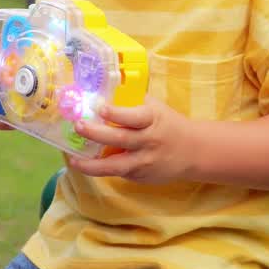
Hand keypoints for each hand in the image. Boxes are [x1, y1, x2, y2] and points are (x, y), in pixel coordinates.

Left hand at [64, 96, 193, 183]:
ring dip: (92, 164)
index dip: (116, 113)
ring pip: (117, 165)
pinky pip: (119, 173)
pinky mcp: (141, 176)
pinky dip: (102, 169)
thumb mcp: (156, 108)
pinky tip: (86, 165)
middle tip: (78, 126)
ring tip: (74, 160)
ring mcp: (144, 161)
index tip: (99, 107)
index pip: (133, 116)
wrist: (194, 152)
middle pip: (120, 139)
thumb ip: (133, 103)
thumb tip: (103, 92)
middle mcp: (148, 141)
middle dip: (96, 133)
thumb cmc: (169, 124)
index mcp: (152, 119)